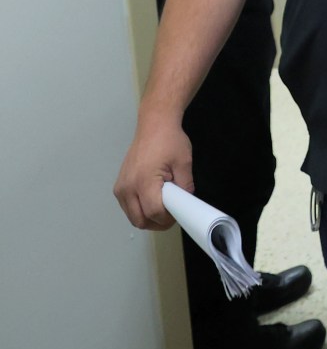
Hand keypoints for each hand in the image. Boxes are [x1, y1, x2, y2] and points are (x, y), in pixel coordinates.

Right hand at [113, 115, 193, 230]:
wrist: (154, 125)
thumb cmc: (170, 141)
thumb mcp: (184, 163)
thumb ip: (185, 187)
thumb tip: (185, 204)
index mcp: (143, 182)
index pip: (153, 213)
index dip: (168, 219)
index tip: (179, 214)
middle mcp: (127, 187)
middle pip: (139, 220)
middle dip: (157, 223)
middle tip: (172, 215)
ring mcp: (120, 187)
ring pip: (132, 216)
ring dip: (148, 217)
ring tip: (164, 207)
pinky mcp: (119, 185)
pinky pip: (128, 207)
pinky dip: (140, 210)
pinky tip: (153, 200)